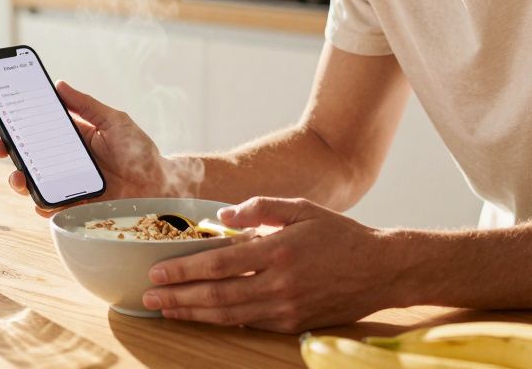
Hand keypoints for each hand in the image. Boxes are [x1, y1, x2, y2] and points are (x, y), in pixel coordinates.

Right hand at [0, 80, 186, 215]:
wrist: (159, 185)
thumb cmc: (139, 151)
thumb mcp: (115, 120)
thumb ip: (87, 105)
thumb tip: (59, 84)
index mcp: (73, 137)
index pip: (38, 130)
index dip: (17, 127)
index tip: (2, 121)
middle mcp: (66, 161)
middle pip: (29, 157)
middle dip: (9, 153)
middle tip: (1, 148)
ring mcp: (69, 184)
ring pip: (34, 183)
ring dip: (21, 181)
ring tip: (19, 178)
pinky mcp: (76, 205)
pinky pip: (52, 207)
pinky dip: (44, 205)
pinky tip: (42, 201)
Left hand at [140, 197, 389, 331]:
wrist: (382, 269)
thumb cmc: (340, 234)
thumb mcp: (301, 208)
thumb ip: (260, 208)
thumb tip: (221, 217)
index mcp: (278, 249)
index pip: (219, 262)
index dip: (185, 269)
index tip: (158, 271)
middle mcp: (279, 283)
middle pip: (217, 295)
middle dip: (178, 297)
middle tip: (149, 296)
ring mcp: (286, 308)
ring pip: (229, 315)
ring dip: (192, 314)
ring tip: (166, 310)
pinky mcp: (293, 324)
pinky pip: (250, 323)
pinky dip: (222, 321)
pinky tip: (202, 317)